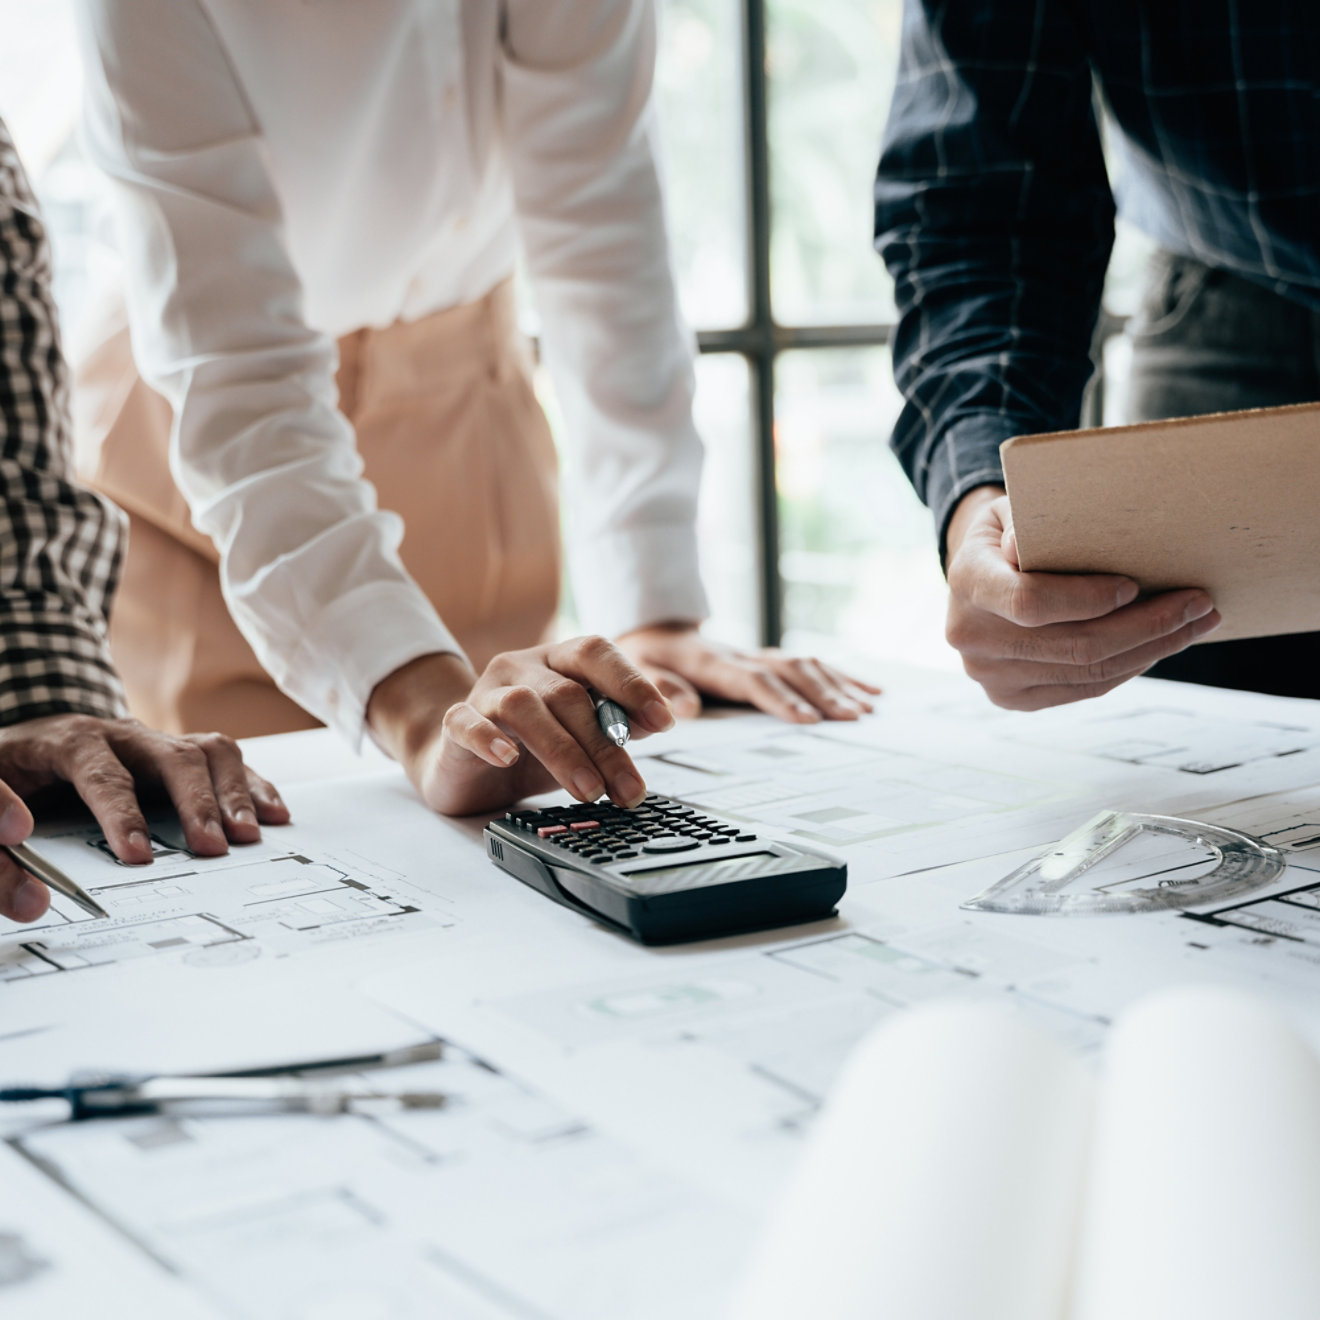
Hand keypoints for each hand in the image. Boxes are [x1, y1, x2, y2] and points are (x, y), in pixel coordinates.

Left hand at [0, 716, 289, 901]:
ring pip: (209, 750)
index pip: (102, 774)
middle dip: (198, 802)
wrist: (21, 748)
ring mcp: (156, 742)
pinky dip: (253, 787)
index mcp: (69, 741)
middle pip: (173, 755)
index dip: (121, 814)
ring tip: (250, 835)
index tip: (136, 857)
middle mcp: (122, 734)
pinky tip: (273, 815)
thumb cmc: (8, 779)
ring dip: (234, 794)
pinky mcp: (178, 755)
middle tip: (213, 848)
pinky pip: (226, 762)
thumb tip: (31, 902)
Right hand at [366, 639, 675, 816]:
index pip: (596, 654)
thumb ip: (618, 724)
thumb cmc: (531, 746)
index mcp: (559, 661)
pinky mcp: (456, 724)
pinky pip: (467, 722)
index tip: (664, 721)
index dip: (632, 683)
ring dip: (562, 750)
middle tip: (629, 788)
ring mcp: (486, 692)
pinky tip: (508, 758)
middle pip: (568, 693)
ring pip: (524, 706)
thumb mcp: (582, 737)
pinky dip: (488, 738)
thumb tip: (656, 721)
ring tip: (588, 790)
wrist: (462, 763)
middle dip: (605, 744)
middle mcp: (522, 667)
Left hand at [615, 623, 880, 722]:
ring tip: (867, 710)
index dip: (782, 700)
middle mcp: (744, 656)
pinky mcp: (769, 659)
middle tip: (853, 719)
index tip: (807, 721)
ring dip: (839, 686)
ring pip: (807, 665)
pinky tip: (870, 690)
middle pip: (791, 671)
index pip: (754, 681)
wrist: (655, 632)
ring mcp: (760, 656)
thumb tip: (684, 709)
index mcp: (713, 664)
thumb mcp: (639, 672)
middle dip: (825, 694)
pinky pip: (812, 664)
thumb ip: (659, 688)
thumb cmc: (647, 658)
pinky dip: (843, 676)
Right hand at [944, 487, 1220, 709]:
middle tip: (1198, 603)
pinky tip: (1159, 645)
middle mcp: (971, 637)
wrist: (977, 576)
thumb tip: (1042, 543)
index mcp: (967, 582)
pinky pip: (1083, 689)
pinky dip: (1128, 667)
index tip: (1135, 584)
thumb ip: (1029, 523)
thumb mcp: (1014, 511)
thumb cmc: (1010, 533)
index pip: (1029, 602)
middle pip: (1073, 645)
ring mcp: (990, 675)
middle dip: (1146, 626)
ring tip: (1195, 623)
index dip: (1087, 599)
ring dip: (1150, 649)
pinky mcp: (1012, 698)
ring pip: (1086, 673)